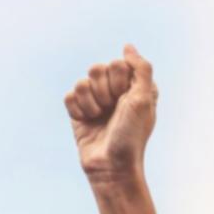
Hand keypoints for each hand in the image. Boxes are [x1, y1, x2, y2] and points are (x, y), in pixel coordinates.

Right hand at [65, 45, 157, 183]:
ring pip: (81, 82)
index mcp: (132, 85)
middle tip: (111, 110)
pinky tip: (87, 122)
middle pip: (96, 68)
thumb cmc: (131, 135)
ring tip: (99, 118)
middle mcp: (113, 91)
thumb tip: (127, 46)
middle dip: (103, 92)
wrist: (111, 166)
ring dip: (90, 103)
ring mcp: (95, 101)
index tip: (125, 101)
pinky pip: (69, 96)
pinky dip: (77, 110)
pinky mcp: (78, 112)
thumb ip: (141, 68)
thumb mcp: (144, 99)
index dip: (119, 82)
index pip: (117, 64)